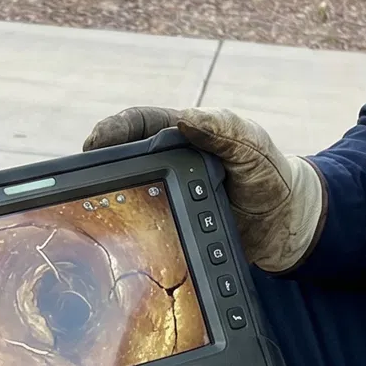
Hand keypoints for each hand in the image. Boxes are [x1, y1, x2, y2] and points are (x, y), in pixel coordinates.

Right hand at [85, 107, 324, 272]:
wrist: (286, 224)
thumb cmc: (270, 175)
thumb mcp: (254, 148)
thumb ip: (226, 131)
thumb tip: (188, 121)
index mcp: (182, 133)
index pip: (136, 124)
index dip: (110, 131)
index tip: (93, 144)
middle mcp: (167, 161)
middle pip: (119, 159)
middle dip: (97, 168)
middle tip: (80, 185)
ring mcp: (165, 192)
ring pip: (124, 192)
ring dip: (105, 200)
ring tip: (90, 212)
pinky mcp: (167, 223)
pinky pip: (138, 224)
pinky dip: (122, 232)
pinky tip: (115, 244)